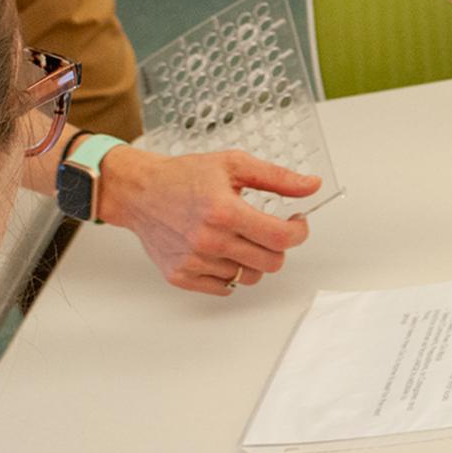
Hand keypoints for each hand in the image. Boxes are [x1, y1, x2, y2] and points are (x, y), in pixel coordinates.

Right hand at [97, 147, 320, 294]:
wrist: (140, 192)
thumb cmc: (184, 176)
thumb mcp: (234, 164)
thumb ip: (278, 177)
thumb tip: (312, 186)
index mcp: (225, 211)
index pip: (281, 238)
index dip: (299, 232)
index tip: (296, 222)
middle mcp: (210, 241)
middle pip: (271, 262)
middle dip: (278, 246)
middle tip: (267, 228)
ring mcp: (194, 262)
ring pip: (249, 276)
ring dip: (253, 259)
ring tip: (239, 237)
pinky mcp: (181, 277)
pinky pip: (224, 288)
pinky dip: (230, 272)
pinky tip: (221, 250)